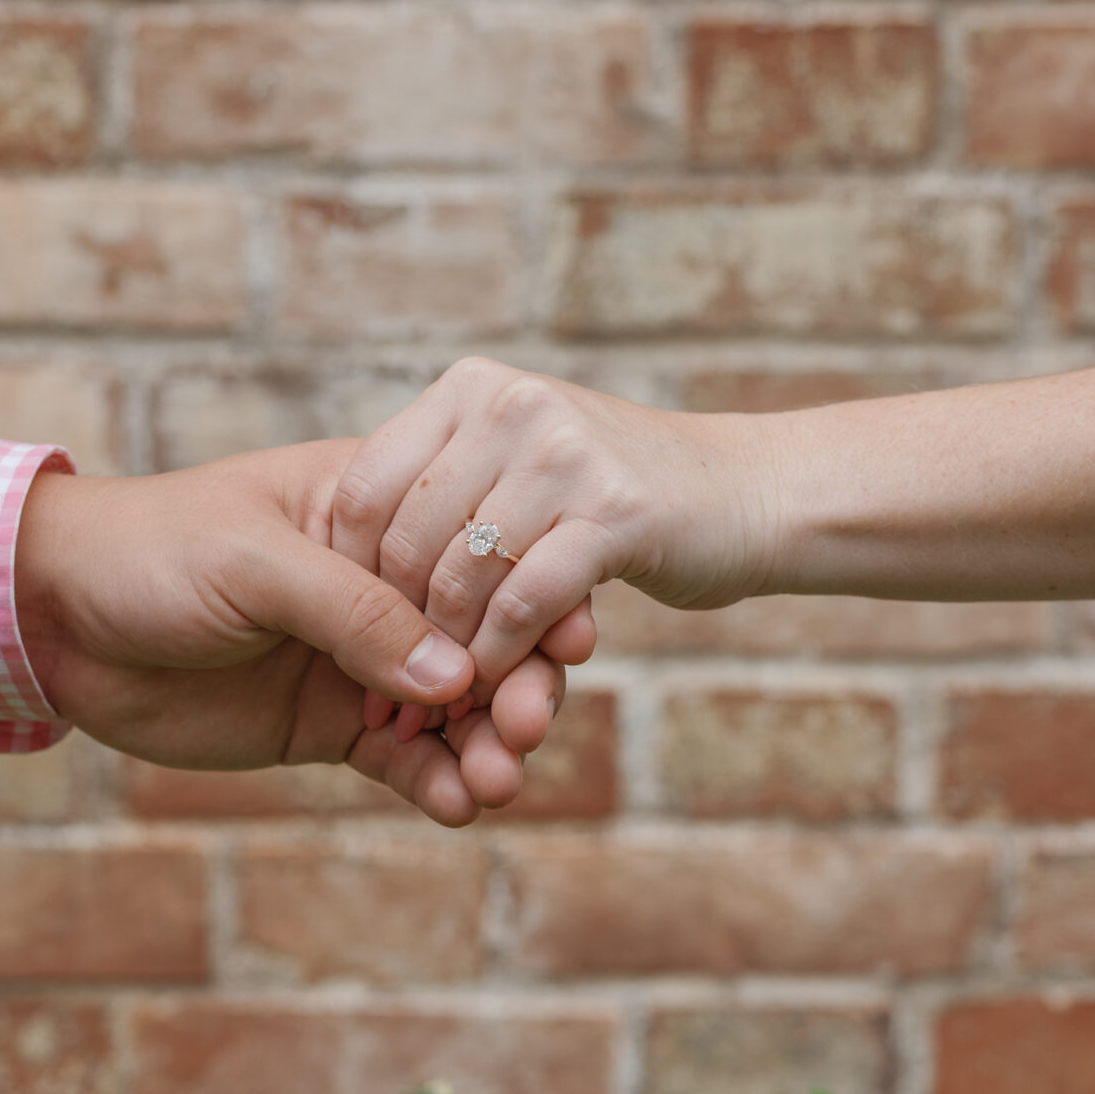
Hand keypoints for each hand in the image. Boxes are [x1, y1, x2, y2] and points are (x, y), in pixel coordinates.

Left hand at [13, 439, 578, 827]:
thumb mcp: (258, 563)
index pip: (478, 554)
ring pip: (450, 709)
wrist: (53, 619)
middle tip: (528, 728)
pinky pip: (402, 760)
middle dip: (516, 685)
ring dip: (484, 745)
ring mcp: (356, 661)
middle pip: (481, 639)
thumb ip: (356, 615)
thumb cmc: (152, 553)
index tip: (571, 646)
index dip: (532, 599)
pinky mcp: (328, 725)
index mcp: (373, 514)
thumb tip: (455, 679)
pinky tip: (460, 806)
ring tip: (499, 782)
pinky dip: (436, 784)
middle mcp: (379, 587)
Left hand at [331, 357, 776, 700]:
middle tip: (386, 695)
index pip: (366, 490)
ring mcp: (565, 454)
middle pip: (407, 542)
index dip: (348, 579)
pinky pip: (525, 604)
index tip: (355, 640)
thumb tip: (343, 571)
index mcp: (469, 390)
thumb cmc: (614, 497)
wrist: (751, 491)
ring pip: (461, 579)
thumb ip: (441, 491)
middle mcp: (509, 407)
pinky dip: (502, 657)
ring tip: (440, 702)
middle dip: (393, 632)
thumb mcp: (517, 465)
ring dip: (447, 656)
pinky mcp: (616, 513)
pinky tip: (497, 690)